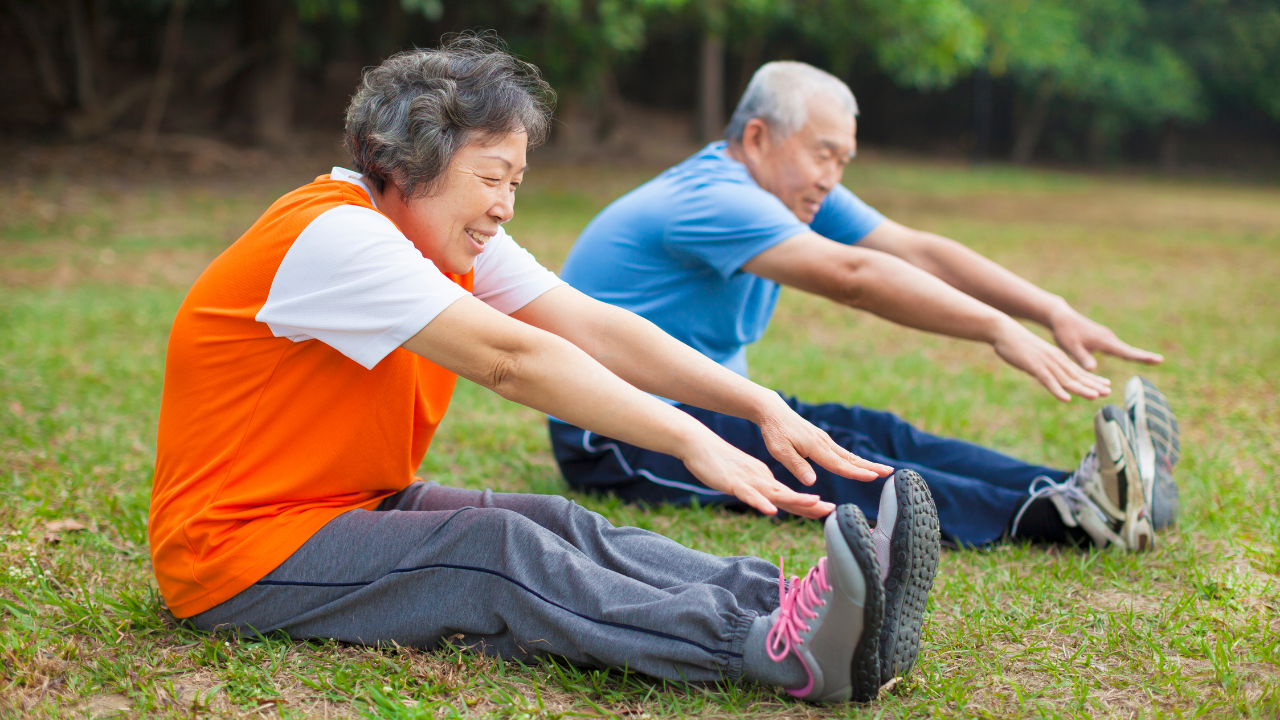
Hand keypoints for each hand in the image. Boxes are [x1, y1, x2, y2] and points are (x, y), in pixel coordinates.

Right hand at [679, 431, 836, 517]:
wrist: (700, 445)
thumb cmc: (720, 463)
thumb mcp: (745, 479)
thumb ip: (759, 489)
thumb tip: (773, 501)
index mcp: (765, 480)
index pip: (791, 496)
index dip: (809, 505)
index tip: (828, 510)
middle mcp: (762, 480)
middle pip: (789, 496)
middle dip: (810, 504)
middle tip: (832, 510)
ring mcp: (748, 481)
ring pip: (774, 494)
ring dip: (795, 499)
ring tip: (814, 504)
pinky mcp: (733, 483)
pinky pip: (749, 495)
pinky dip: (761, 503)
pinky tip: (771, 510)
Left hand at [755, 397, 892, 484]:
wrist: (774, 412)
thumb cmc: (775, 432)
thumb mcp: (779, 451)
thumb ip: (796, 466)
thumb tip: (812, 482)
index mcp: (815, 447)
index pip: (838, 464)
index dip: (856, 473)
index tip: (873, 477)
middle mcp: (824, 443)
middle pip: (850, 458)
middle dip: (870, 466)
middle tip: (889, 472)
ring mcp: (824, 440)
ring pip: (848, 455)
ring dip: (866, 463)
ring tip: (882, 470)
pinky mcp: (822, 439)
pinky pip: (842, 452)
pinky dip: (854, 459)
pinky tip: (860, 464)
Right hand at [992, 318, 1112, 401]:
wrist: (1004, 331)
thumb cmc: (1017, 345)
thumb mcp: (1036, 356)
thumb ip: (1045, 365)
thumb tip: (1050, 375)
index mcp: (1057, 357)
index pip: (1078, 370)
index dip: (1093, 379)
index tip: (1106, 386)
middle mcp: (1055, 360)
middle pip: (1076, 375)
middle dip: (1093, 385)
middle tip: (1108, 392)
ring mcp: (1045, 363)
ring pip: (1066, 379)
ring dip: (1081, 389)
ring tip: (1094, 396)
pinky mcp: (1034, 366)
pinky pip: (1048, 380)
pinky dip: (1057, 390)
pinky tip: (1066, 398)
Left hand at [1048, 304, 1163, 370]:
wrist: (1061, 318)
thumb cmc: (1065, 333)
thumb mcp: (1071, 348)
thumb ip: (1083, 358)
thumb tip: (1093, 369)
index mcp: (1103, 341)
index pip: (1125, 352)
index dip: (1141, 357)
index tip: (1156, 359)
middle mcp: (1108, 338)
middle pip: (1129, 350)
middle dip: (1144, 355)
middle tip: (1161, 360)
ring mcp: (1106, 337)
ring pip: (1124, 348)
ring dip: (1137, 354)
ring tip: (1152, 360)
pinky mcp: (1103, 337)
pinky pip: (1117, 347)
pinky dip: (1127, 352)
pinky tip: (1133, 356)